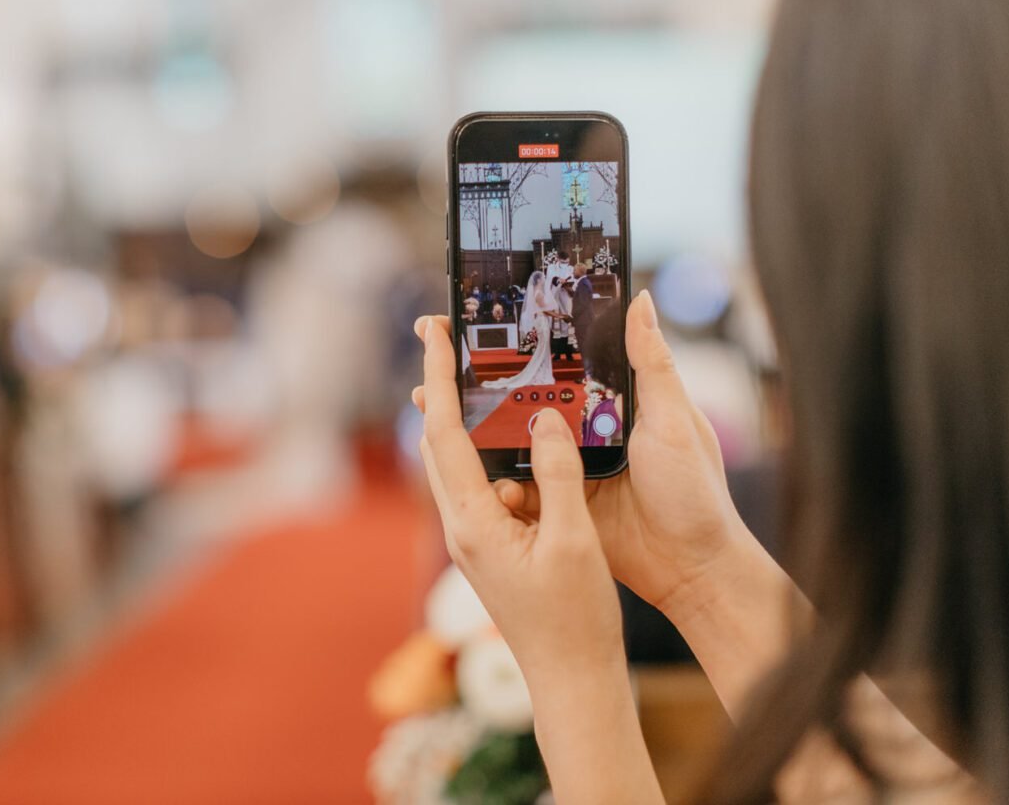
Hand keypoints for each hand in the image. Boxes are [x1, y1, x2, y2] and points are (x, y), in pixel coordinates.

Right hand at [414, 293, 761, 625]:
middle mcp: (584, 428)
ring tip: (426, 396)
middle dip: (478, 374)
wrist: (692, 570)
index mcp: (613, 401)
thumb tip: (638, 300)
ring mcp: (565, 467)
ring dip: (471, 419)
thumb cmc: (694, 492)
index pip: (559, 358)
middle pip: (524, 394)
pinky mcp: (555, 502)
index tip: (483, 312)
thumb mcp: (673, 421)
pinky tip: (454, 452)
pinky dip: (488, 471)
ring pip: (510, 437)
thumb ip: (651, 365)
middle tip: (435, 343)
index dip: (522, 336)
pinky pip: (514, 482)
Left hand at [414, 315, 624, 681]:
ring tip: (505, 385)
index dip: (440, 377)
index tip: (434, 331)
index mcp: (473, 523)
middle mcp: (463, 527)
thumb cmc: (574, 617)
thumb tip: (544, 419)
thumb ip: (557, 475)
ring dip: (482, 426)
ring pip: (469, 464)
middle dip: (448, 389)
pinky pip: (494, 488)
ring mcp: (477, 538)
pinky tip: (540, 450)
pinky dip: (510, 462)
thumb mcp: (574, 539)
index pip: (445, 434)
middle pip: (443, 442)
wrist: (573, 677)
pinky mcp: (495, 546)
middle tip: (455, 338)